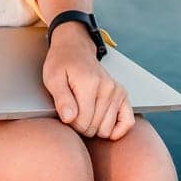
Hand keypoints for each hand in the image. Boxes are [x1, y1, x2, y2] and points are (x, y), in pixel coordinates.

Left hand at [42, 24, 133, 139]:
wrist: (75, 50)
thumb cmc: (61, 64)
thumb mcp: (53, 79)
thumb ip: (61, 99)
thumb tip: (69, 118)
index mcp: (89, 84)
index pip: (82, 122)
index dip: (70, 123)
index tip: (66, 113)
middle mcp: (107, 88)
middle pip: (94, 128)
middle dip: (81, 126)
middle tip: (73, 112)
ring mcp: (117, 91)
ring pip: (107, 129)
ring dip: (95, 128)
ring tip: (85, 114)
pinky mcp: (123, 94)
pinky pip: (128, 122)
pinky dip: (117, 130)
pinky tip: (105, 125)